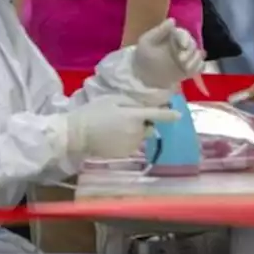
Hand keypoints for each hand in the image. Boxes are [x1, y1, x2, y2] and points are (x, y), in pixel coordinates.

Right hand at [63, 95, 178, 159]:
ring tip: (115, 127)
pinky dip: (127, 140)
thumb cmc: (92, 113)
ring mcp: (130, 145)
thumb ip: (131, 102)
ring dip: (135, 131)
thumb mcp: (111, 100)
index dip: (170, 114)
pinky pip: (132, 145)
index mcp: (134, 116)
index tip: (179, 114)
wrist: (75, 135)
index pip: (158, 115)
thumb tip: (144, 107)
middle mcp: (136, 132)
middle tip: (126, 117)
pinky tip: (112, 136)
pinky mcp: (124, 154)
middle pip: (149, 126)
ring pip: (140, 136)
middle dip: (144, 122)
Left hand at [133, 18, 207, 92]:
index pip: (184, 34)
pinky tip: (190, 72)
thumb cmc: (142, 57)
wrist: (141, 77)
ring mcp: (186, 58)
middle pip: (193, 44)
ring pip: (199, 55)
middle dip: (190, 52)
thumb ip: (159, 31)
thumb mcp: (146, 42)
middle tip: (181, 61)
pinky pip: (200, 66)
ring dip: (195, 61)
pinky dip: (198, 67)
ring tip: (186, 68)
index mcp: (172, 36)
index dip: (186, 39)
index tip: (183, 46)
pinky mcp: (189, 69)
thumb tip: (173, 20)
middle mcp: (181, 45)